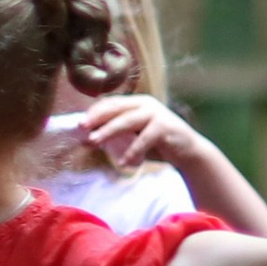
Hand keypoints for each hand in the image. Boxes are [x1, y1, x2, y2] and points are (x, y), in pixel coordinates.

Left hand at [72, 93, 200, 171]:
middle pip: (116, 109)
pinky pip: (144, 139)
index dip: (94, 112)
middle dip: (97, 119)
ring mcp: (156, 114)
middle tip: (82, 130)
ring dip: (108, 132)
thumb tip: (87, 139)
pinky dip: (132, 151)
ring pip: (127, 121)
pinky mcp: (166, 127)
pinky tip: (123, 162)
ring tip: (94, 142)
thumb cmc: (156, 143)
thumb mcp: (133, 135)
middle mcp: (145, 104)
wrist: (188, 152)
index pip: (110, 103)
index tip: (79, 124)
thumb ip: (115, 134)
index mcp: (136, 103)